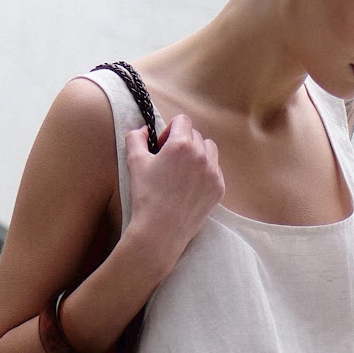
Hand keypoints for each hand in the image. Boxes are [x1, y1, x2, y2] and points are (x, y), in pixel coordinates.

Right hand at [123, 111, 224, 272]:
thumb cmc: (146, 196)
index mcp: (181, 144)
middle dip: (183, 142)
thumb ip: (135, 138)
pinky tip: (190, 186)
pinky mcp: (219, 189)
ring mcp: (213, 173)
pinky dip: (205, 172)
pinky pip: (215, 170)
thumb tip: (143, 130)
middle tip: (169, 162)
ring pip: (209, 149)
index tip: (162, 146)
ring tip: (183, 171)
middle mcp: (201, 155)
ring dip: (198, 153)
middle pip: (195, 135)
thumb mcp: (135, 162)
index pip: (182, 121)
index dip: (170, 130)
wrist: (160, 231)